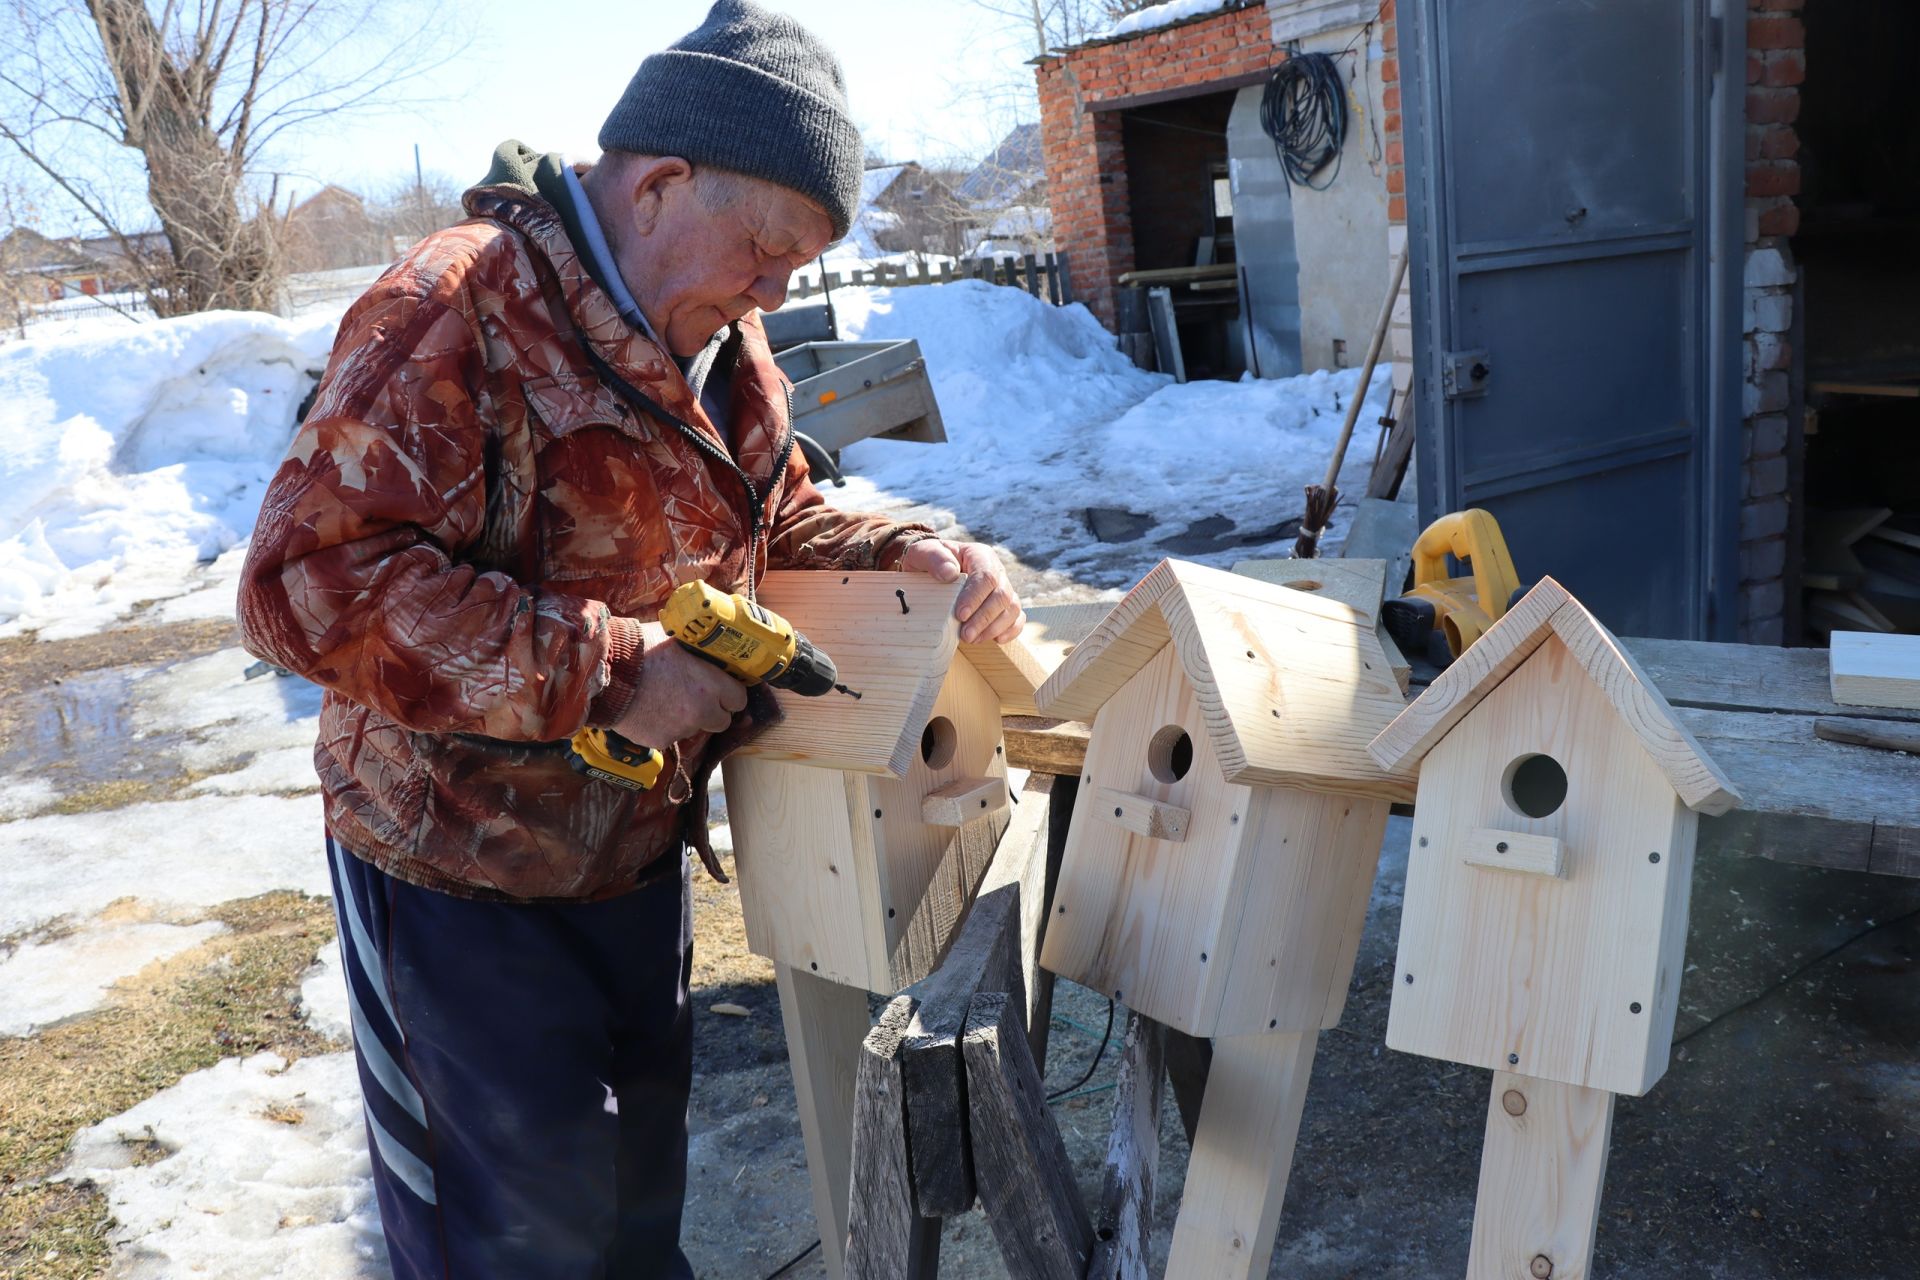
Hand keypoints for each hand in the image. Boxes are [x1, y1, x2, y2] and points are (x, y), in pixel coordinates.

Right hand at [611, 622, 748, 745]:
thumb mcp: (675, 640)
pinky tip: (649, 709)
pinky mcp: (660, 741)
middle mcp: (700, 711)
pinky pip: (671, 735)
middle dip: (714, 710)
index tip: (723, 689)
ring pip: (695, 728)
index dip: (731, 693)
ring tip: (666, 699)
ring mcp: (680, 729)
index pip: (739, 699)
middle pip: (722, 721)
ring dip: (688, 718)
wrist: (603, 672)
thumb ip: (697, 652)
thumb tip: (710, 647)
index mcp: (710, 684)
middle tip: (698, 698)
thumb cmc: (638, 649)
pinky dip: (664, 726)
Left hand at [900, 539, 1024, 643]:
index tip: (960, 615)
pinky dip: (1011, 630)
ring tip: (973, 639)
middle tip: (965, 635)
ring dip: (994, 627)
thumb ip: (933, 558)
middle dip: (984, 618)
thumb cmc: (926, 561)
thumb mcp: (922, 552)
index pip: (986, 576)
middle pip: (1002, 595)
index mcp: (979, 555)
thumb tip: (950, 573)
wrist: (928, 570)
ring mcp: (1002, 589)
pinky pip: (1017, 618)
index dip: (976, 597)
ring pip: (1012, 608)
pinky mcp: (1004, 606)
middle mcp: (996, 571)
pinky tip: (996, 639)